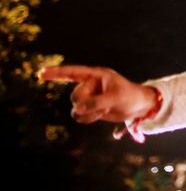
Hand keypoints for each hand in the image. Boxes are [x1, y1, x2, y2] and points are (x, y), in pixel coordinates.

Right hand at [39, 65, 157, 124]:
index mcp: (96, 75)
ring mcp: (89, 97)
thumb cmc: (130, 96)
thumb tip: (77, 109)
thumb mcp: (116, 98)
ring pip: (76, 108)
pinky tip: (101, 114)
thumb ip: (96, 102)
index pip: (73, 72)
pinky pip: (80, 116)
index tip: (41, 73)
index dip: (56, 73)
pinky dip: (89, 118)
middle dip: (87, 103)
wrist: (138, 106)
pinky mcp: (90, 108)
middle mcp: (90, 85)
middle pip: (75, 96)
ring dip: (88, 113)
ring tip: (104, 108)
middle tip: (103, 103)